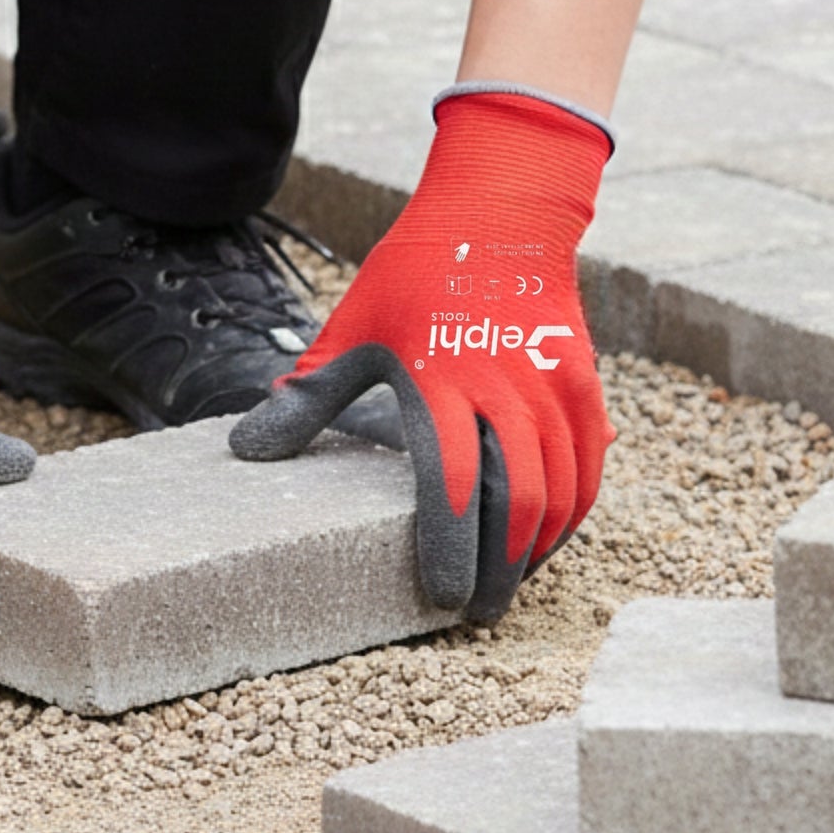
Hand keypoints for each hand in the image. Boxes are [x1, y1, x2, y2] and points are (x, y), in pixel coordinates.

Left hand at [229, 89, 612, 623]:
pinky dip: (569, 513)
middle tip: (475, 613)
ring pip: (559, 494)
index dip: (447, 548)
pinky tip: (543, 540)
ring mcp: (553, 390)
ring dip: (535, 549)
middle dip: (497, 569)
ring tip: (504, 584)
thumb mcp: (351, 328)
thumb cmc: (412, 278)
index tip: (437, 596)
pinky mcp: (583, 388)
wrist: (497, 219)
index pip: (452, 484)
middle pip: (516, 504)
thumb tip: (246, 451)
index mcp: (439, 380)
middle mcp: (504, 389)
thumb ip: (308, 395)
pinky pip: (587, 471)